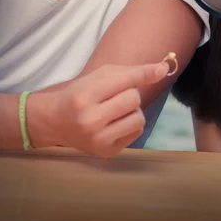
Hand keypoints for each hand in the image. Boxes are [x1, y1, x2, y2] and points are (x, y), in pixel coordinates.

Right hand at [36, 62, 168, 157]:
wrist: (56, 121)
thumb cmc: (81, 93)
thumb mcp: (99, 76)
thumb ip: (131, 72)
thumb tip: (163, 69)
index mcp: (84, 96)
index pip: (124, 81)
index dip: (145, 73)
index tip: (163, 68)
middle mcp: (89, 120)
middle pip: (133, 99)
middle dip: (130, 94)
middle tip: (114, 96)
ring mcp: (97, 139)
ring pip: (139, 117)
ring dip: (133, 111)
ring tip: (116, 110)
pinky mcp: (105, 152)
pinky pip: (137, 132)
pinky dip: (131, 124)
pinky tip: (116, 122)